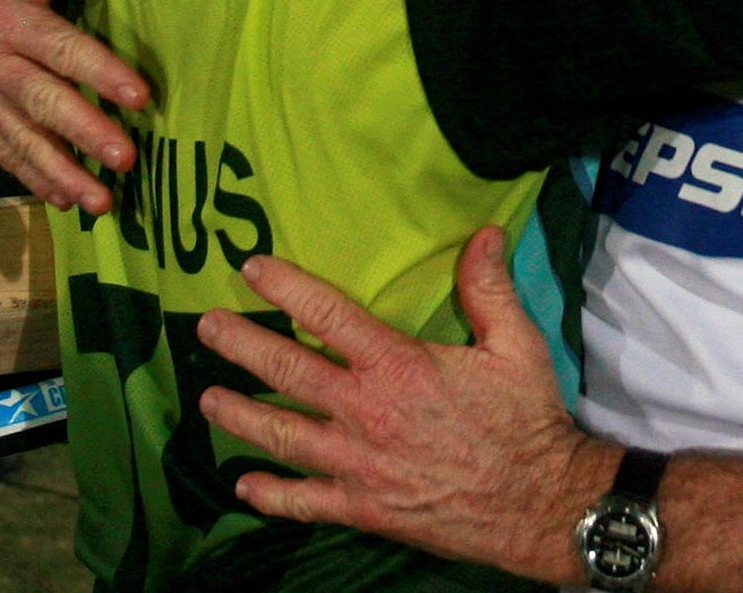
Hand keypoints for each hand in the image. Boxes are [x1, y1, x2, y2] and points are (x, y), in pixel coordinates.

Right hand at [0, 0, 149, 213]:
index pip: (59, 48)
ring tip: (100, 201)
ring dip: (60, 172)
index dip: (99, 72)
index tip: (140, 97)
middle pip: (41, 101)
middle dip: (84, 133)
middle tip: (125, 159)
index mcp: (3, 14)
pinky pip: (1, 147)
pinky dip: (31, 175)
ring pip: (19, 136)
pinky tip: (63, 199)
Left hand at [197, 226, 613, 583]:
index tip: (252, 269)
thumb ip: (489, 289)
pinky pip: (303, 501)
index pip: (327, 314)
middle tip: (204, 327)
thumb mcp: (517, 345)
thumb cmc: (526, 420)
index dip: (285, 288)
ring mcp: (357, 463)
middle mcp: (365, 411)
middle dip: (240, 345)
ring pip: (281, 435)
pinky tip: (243, 486)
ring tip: (207, 400)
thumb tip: (482, 233)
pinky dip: (270, 495)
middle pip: (286, 370)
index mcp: (397, 365)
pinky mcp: (362, 508)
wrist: (538, 502)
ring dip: (238, 416)